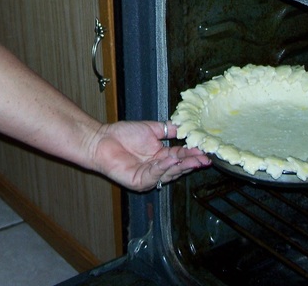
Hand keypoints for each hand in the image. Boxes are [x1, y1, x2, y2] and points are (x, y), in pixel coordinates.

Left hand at [89, 120, 209, 191]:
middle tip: (205, 159)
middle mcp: (157, 169)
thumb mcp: (151, 129)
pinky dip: (163, 167)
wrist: (102, 140)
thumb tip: (184, 126)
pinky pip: (154, 175)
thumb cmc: (122, 135)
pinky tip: (171, 159)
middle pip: (178, 167)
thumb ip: (168, 129)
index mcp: (160, 157)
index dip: (192, 154)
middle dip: (191, 162)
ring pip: (169, 172)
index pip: (180, 156)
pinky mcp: (139, 181)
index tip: (205, 151)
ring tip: (192, 159)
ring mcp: (148, 177)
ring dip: (181, 165)